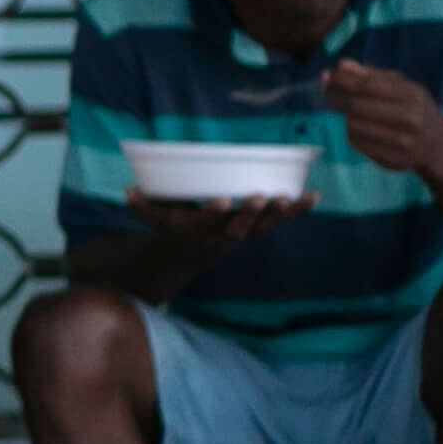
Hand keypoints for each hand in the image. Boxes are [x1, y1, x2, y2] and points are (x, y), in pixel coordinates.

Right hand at [135, 192, 316, 251]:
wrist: (193, 251)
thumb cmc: (174, 224)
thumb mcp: (156, 218)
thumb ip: (144, 206)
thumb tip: (128, 192)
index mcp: (198, 230)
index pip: (206, 223)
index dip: (214, 213)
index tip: (222, 200)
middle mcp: (222, 234)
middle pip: (239, 227)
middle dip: (250, 213)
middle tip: (260, 197)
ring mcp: (243, 232)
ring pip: (262, 225)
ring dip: (277, 213)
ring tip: (288, 198)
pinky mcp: (259, 226)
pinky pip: (280, 219)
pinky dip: (298, 209)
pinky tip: (314, 196)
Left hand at [324, 58, 442, 172]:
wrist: (437, 144)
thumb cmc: (414, 107)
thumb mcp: (401, 86)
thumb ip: (371, 74)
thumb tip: (341, 65)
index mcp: (413, 96)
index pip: (367, 86)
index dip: (342, 80)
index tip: (327, 74)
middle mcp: (410, 119)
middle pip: (356, 106)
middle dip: (336, 95)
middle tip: (326, 87)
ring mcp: (402, 143)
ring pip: (353, 125)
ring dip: (346, 115)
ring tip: (352, 109)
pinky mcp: (393, 160)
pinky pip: (357, 142)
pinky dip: (352, 132)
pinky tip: (361, 126)